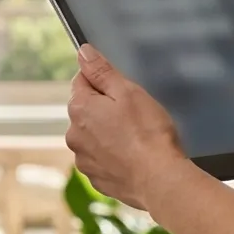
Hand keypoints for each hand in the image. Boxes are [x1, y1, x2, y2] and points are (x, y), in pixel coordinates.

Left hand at [66, 45, 190, 209]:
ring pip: (93, 136)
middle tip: (134, 115)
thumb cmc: (148, 134)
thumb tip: (83, 53)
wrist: (159, 180)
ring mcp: (84, 160)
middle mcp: (74, 136)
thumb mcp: (128, 91)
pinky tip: (134, 156)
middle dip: (105, 109)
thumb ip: (101, 71)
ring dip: (108, 134)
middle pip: (86, 110)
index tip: (122, 90)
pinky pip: (102, 159)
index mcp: (79, 109)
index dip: (103, 81)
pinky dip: (114, 156)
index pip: (81, 81)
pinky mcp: (96, 178)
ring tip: (136, 138)